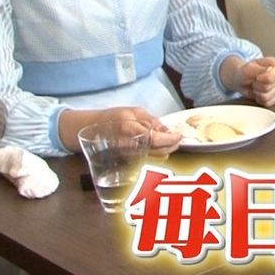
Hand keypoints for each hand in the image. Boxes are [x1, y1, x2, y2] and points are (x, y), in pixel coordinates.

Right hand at [59, 105, 180, 155]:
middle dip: (171, 146)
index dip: (171, 139)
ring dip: (166, 151)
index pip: (155, 140)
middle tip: (177, 138)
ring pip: (155, 159)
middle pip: (158, 153)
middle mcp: (128, 147)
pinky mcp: (127, 163)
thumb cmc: (115, 117)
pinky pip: (147, 161)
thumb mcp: (135, 112)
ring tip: (169, 142)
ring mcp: (127, 157)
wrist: (94, 129)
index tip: (179, 135)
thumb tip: (168, 131)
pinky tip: (160, 148)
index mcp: (129, 130)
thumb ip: (153, 121)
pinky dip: (157, 155)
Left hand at [223, 56, 274, 107]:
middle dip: (256, 86)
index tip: (256, 77)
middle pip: (267, 88)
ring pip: (267, 97)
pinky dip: (260, 100)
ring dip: (257, 94)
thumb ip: (257, 69)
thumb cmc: (246, 72)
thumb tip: (269, 70)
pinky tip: (260, 93)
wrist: (244, 79)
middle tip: (255, 82)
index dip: (259, 80)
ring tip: (257, 87)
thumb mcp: (247, 68)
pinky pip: (268, 103)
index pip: (269, 78)